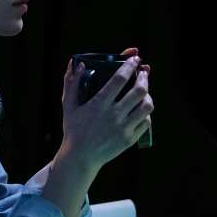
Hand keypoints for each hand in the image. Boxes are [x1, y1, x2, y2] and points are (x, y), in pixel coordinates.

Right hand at [59, 47, 153, 170]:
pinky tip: (141, 109)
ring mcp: (123, 128)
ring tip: (144, 91)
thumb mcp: (68, 105)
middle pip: (139, 91)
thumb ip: (72, 83)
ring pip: (147, 107)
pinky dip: (146, 113)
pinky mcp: (129, 139)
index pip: (120, 79)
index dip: (130, 66)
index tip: (135, 59)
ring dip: (148, 95)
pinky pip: (146, 122)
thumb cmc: (73, 130)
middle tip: (143, 72)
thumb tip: (78, 64)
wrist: (80, 157)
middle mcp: (113, 115)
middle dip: (144, 78)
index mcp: (99, 104)